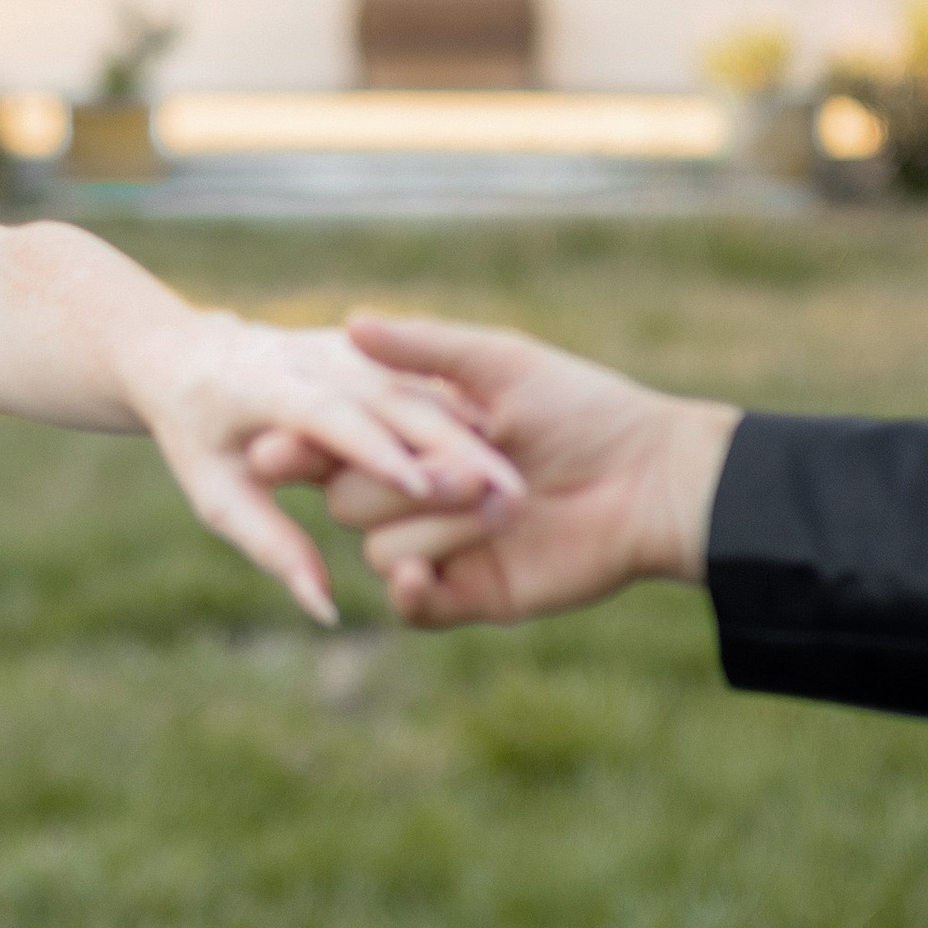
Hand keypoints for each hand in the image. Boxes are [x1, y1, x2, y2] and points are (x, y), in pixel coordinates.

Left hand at [127, 313, 523, 628]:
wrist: (185, 354)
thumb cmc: (195, 437)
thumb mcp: (214, 497)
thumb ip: (273, 548)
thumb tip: (324, 606)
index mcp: (261, 387)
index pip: (327, 416)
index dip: (377, 452)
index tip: (424, 486)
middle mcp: (310, 356)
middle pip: (390, 400)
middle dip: (439, 448)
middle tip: (499, 497)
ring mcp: (344, 344)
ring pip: (419, 384)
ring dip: (466, 431)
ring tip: (515, 482)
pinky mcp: (368, 346)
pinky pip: (428, 374)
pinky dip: (461, 410)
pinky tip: (507, 444)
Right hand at [248, 314, 737, 626]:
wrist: (651, 477)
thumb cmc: (582, 407)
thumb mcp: (500, 364)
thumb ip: (423, 348)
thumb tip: (349, 322)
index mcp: (415, 435)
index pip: (335, 443)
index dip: (306, 445)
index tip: (277, 441)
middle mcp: (417, 491)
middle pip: (348, 497)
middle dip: (400, 483)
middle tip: (474, 469)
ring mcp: (440, 545)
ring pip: (380, 546)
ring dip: (440, 526)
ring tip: (513, 504)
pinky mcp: (468, 594)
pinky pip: (412, 605)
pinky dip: (411, 591)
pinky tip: (423, 574)